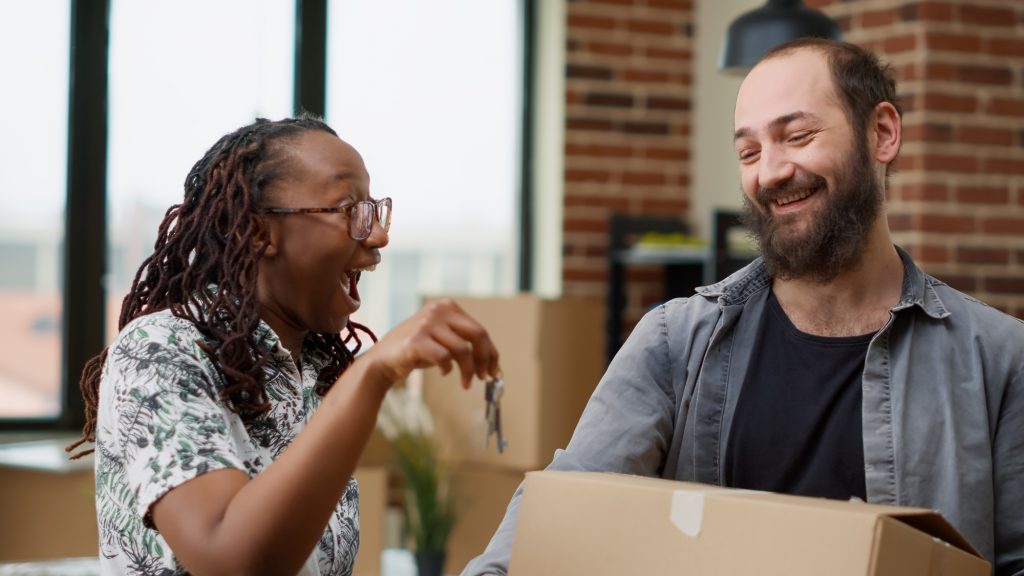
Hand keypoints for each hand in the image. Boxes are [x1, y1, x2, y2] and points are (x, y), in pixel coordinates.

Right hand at [359, 299, 500, 388]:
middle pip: (478, 335)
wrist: (383, 360)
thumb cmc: (417, 351)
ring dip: (468, 371)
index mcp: (447, 306)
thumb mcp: (443, 339)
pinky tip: (445, 373)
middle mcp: (438, 310)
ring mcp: (426, 323)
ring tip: (466, 383)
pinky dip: (448, 369)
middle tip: (484, 377)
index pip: (480, 330)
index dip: (491, 352)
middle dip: (485, 359)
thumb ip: (465, 343)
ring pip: (462, 350)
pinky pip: (444, 358)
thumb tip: (493, 363)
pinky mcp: (416, 340)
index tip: (495, 370)